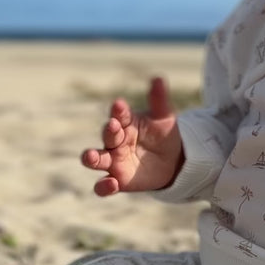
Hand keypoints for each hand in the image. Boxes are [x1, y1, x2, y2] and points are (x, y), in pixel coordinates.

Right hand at [81, 77, 183, 195]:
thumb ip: (159, 100)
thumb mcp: (165, 117)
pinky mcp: (118, 180)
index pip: (118, 114)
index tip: (120, 104)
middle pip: (106, 136)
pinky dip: (103, 186)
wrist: (173, 161)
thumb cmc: (164, 134)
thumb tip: (157, 78)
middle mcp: (115, 141)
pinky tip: (111, 184)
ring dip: (91, 157)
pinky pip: (103, 186)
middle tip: (113, 126)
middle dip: (108, 131)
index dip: (118, 110)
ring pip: (96, 159)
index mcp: (125, 123)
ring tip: (91, 156)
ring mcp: (114, 161)